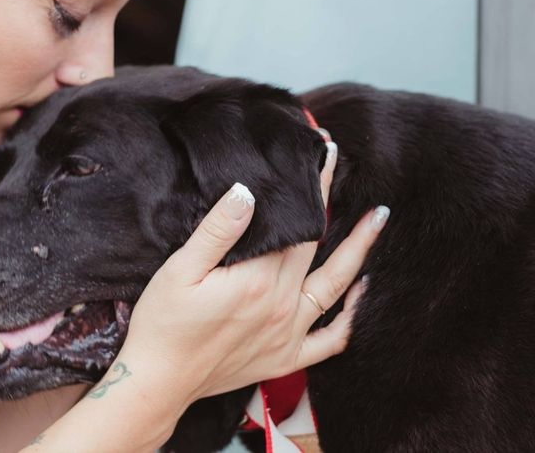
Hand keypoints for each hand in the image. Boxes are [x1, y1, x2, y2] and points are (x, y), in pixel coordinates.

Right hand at [116, 137, 387, 411]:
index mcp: (258, 279)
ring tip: (376, 220)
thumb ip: (217, 230)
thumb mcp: (180, 269)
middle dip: (330, 203)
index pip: (295, 223)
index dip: (311, 186)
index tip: (323, 153)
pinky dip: (351, 317)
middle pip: (316, 245)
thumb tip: (247, 192)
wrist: (158, 381)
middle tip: (343, 167)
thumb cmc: (163, 323)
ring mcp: (288, 334)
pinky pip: (331, 341)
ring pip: (335, 287)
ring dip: (359, 251)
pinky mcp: (284, 358)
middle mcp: (282, 305)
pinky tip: (361, 294)